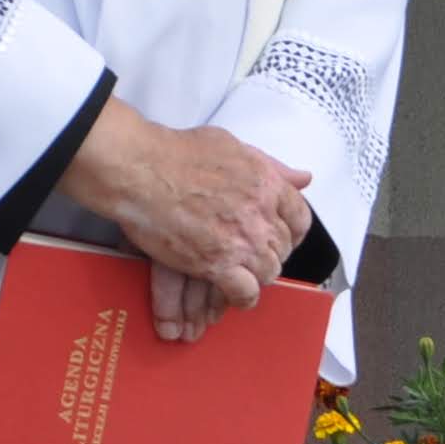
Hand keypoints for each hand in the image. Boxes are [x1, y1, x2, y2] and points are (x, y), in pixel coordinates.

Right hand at [63, 101, 311, 337]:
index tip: (281, 237)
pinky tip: (234, 295)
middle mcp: (260, 212)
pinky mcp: (216, 263)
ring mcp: (240, 240)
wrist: (141, 169)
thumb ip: (269, 165)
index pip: (300, 218)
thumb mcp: (231, 146)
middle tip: (252, 256)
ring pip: (268, 272)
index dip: (291, 232)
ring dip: (257, 276)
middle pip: (282, 247)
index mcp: (266, 183)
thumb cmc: (176, 153)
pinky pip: (245, 291)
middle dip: (269, 253)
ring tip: (243, 276)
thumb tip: (303, 177)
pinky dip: (242, 297)